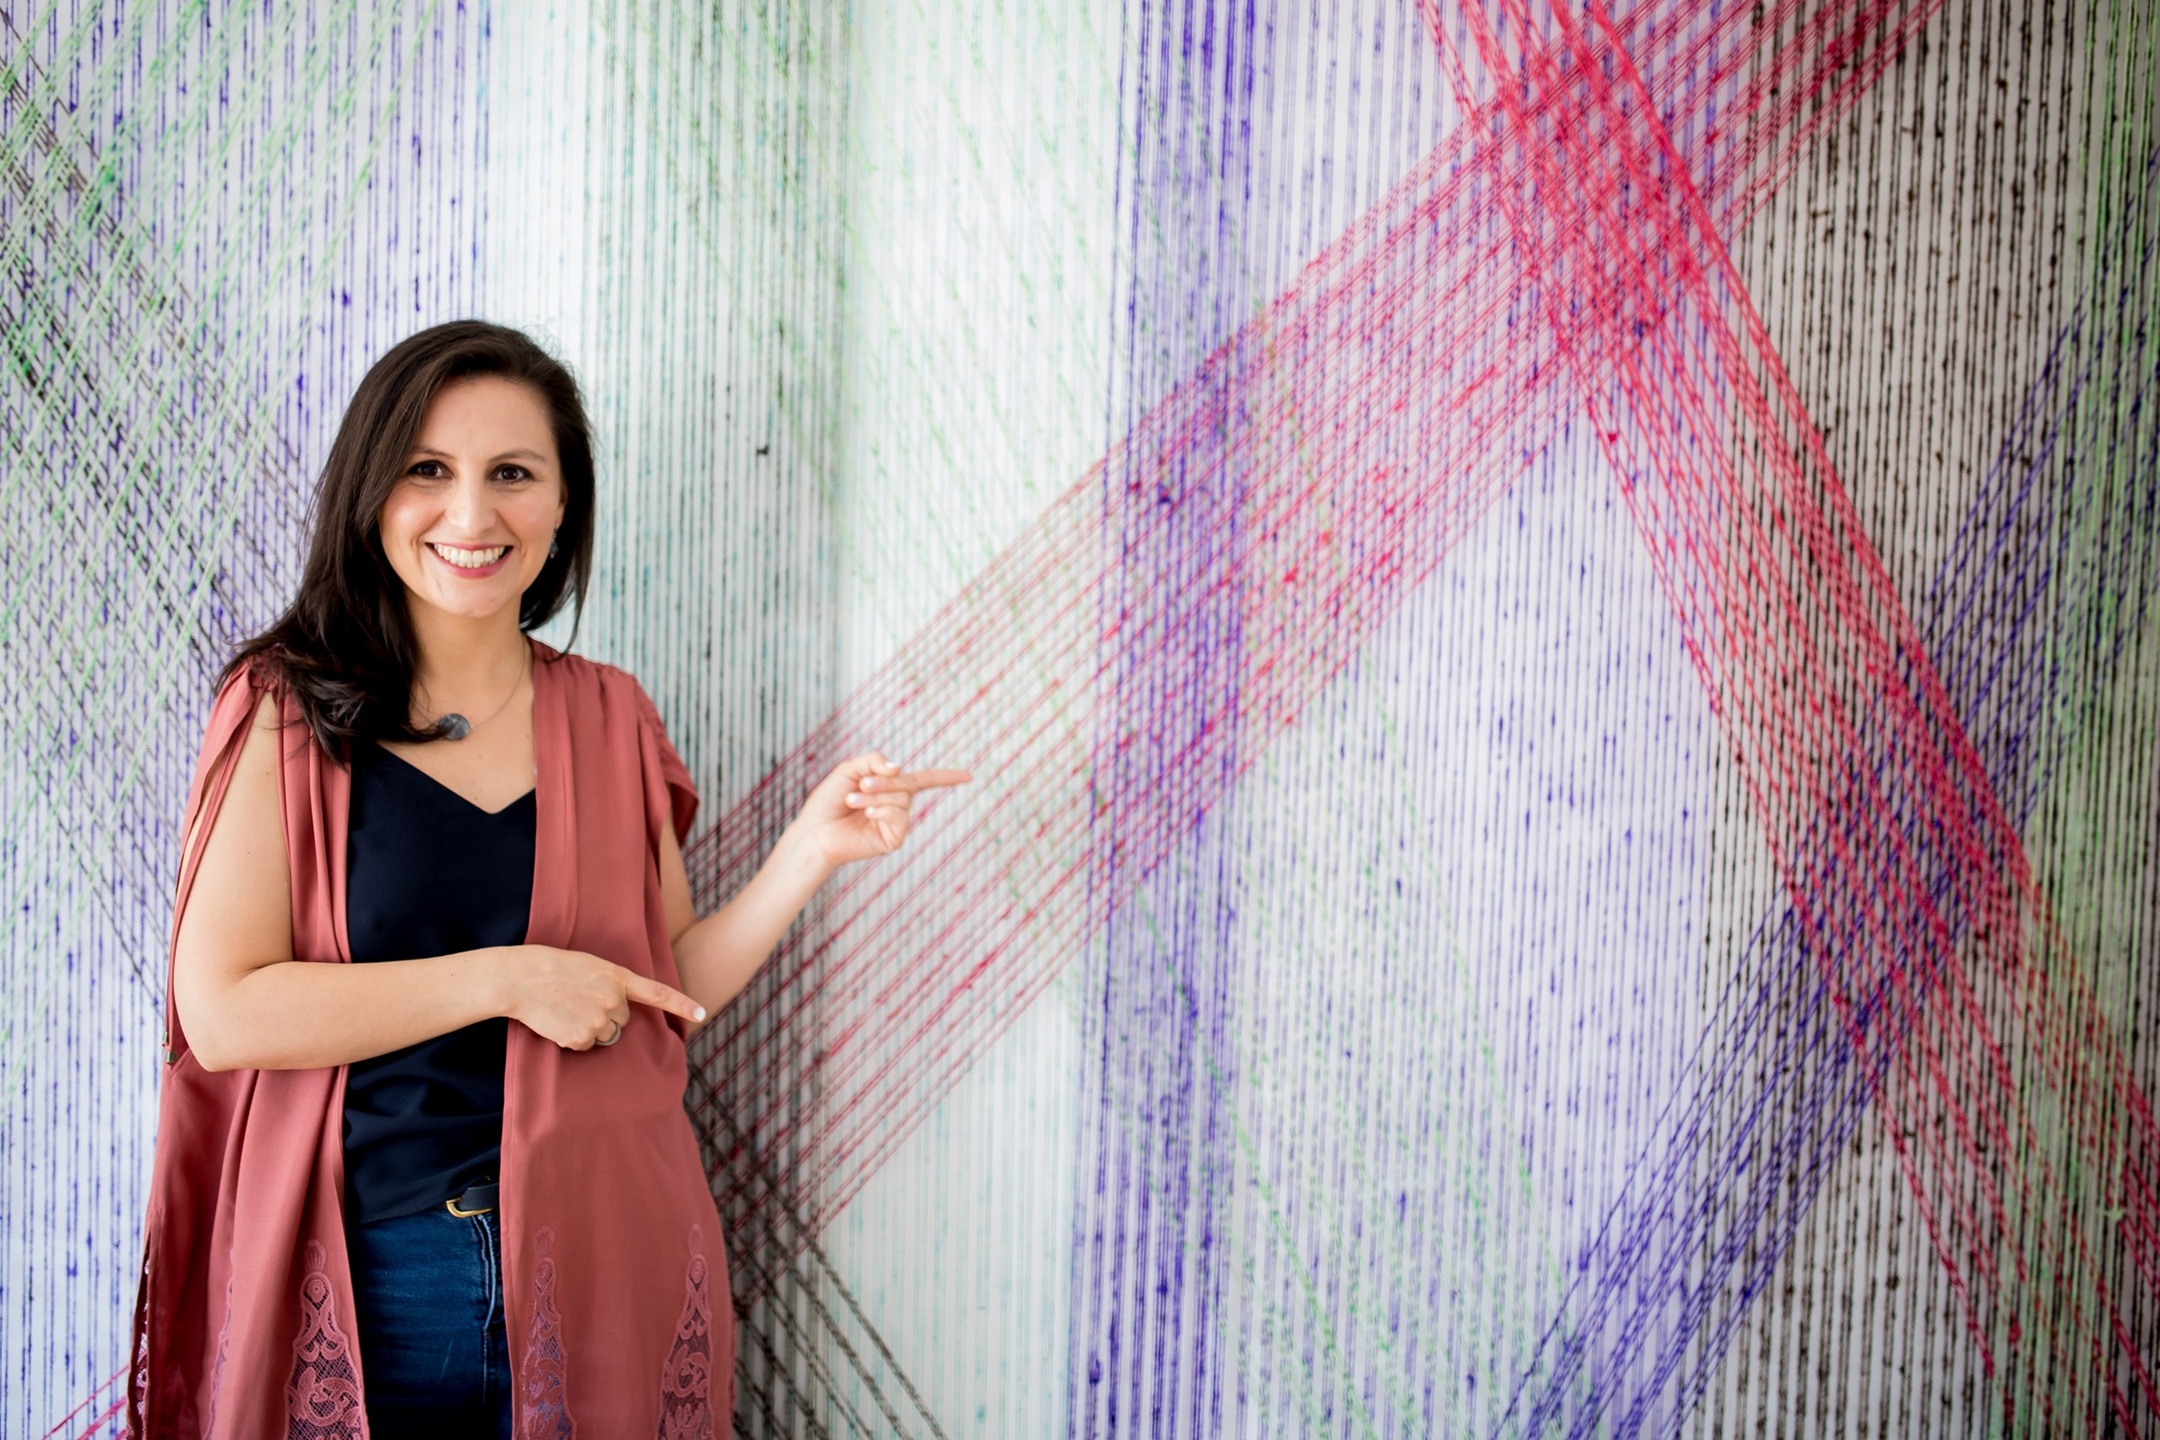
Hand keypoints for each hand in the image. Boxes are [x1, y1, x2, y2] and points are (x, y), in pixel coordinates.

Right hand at [505, 944, 705, 1049]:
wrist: (521, 978)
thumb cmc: (552, 968)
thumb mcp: (590, 966)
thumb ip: (612, 984)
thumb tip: (620, 1010)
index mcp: (617, 977)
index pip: (657, 993)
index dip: (681, 1004)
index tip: (702, 1013)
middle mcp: (613, 999)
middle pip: (623, 1020)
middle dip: (606, 1015)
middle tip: (579, 1001)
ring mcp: (598, 1020)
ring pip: (606, 1036)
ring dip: (590, 1029)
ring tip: (567, 1010)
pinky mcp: (581, 1037)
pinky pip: (585, 1046)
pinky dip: (573, 1038)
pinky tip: (558, 1021)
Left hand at [791, 751, 972, 868]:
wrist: (815, 831)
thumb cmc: (828, 801)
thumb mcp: (850, 769)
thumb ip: (874, 760)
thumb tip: (900, 767)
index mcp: (890, 788)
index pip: (924, 780)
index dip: (947, 778)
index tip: (970, 776)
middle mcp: (897, 805)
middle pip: (907, 782)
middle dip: (883, 780)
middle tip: (860, 784)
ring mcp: (896, 822)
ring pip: (901, 799)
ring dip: (875, 795)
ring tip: (852, 800)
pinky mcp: (893, 839)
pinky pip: (900, 817)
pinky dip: (883, 810)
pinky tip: (868, 813)